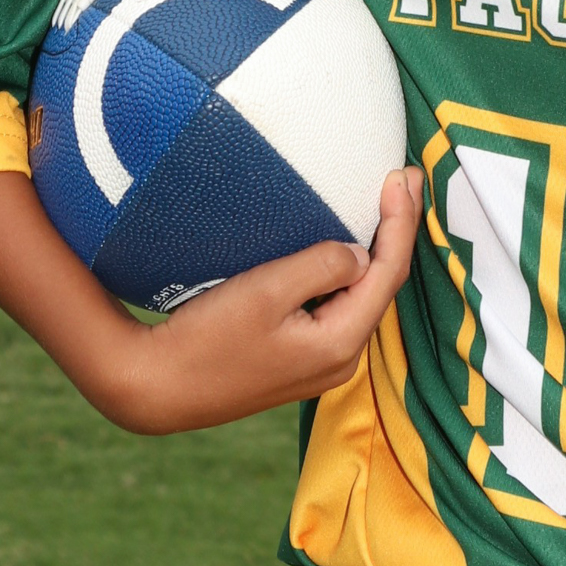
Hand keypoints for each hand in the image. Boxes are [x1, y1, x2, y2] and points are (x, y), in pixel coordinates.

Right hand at [102, 166, 423, 433]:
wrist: (158, 389)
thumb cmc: (207, 340)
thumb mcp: (267, 291)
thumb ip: (322, 266)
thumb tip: (359, 253)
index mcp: (341, 342)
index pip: (388, 272)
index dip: (401, 221)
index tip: (403, 176)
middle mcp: (342, 359)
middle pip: (383, 284)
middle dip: (397, 231)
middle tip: (407, 179)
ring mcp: (322, 362)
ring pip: (363, 296)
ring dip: (377, 249)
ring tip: (389, 204)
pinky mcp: (301, 359)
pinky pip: (340, 307)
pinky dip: (351, 272)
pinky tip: (348, 247)